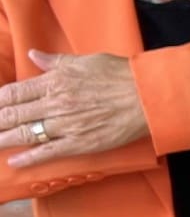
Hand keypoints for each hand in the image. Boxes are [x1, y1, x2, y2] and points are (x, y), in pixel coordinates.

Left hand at [0, 50, 150, 167]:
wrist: (148, 96)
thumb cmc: (122, 75)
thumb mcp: (87, 60)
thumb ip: (57, 61)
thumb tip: (34, 55)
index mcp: (55, 81)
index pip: (15, 92)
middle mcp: (55, 103)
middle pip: (13, 114)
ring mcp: (65, 125)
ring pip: (24, 133)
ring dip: (3, 139)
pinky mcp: (78, 143)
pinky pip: (47, 152)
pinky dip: (28, 158)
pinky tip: (14, 161)